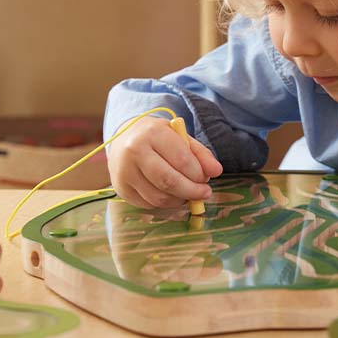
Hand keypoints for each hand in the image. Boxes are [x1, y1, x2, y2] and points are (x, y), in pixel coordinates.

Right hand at [108, 116, 222, 208]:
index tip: (207, 179)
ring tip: (188, 193)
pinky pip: (149, 203)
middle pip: (169, 181)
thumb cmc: (157, 137)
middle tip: (204, 193)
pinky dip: (165, 203)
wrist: (124, 138)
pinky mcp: (121, 188)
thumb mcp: (179, 137)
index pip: (182, 160)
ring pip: (159, 197)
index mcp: (152, 133)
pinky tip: (171, 194)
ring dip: (180, 200)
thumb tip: (216, 171)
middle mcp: (134, 151)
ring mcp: (125, 172)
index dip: (199, 174)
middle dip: (192, 191)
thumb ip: (200, 154)